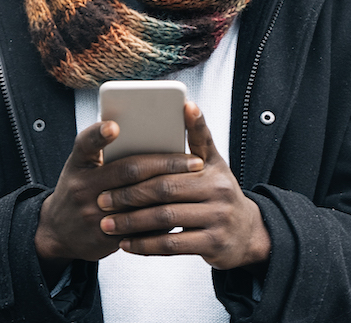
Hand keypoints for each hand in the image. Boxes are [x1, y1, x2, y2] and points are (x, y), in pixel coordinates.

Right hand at [36, 120, 205, 272]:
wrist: (57, 231)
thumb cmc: (81, 189)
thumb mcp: (83, 167)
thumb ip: (107, 152)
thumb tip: (153, 136)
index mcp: (79, 164)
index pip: (85, 144)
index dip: (98, 134)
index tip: (114, 126)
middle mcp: (82, 187)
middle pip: (128, 170)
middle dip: (165, 162)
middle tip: (194, 160)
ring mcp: (92, 214)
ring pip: (139, 199)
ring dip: (170, 189)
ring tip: (196, 181)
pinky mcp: (104, 237)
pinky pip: (141, 226)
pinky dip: (163, 217)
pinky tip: (182, 208)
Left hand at [95, 102, 271, 269]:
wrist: (247, 233)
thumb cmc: (219, 192)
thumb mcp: (214, 163)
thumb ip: (198, 137)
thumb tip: (187, 104)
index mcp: (213, 167)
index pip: (173, 163)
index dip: (145, 162)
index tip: (117, 164)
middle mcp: (219, 191)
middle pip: (164, 190)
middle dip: (129, 195)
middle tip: (102, 199)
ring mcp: (218, 219)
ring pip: (165, 219)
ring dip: (132, 223)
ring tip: (107, 223)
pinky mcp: (213, 244)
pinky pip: (172, 246)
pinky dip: (146, 245)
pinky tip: (126, 245)